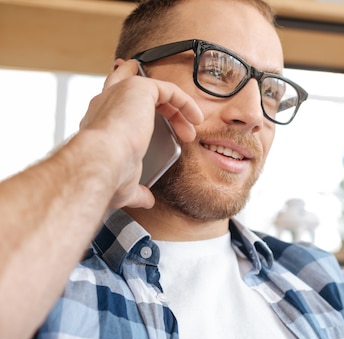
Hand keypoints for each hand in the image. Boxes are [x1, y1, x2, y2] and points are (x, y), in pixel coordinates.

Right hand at [77, 59, 202, 208]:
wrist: (100, 163)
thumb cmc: (106, 175)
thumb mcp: (124, 186)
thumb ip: (136, 191)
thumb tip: (146, 201)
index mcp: (97, 122)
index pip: (111, 103)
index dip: (128, 100)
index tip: (147, 105)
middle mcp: (105, 102)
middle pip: (127, 81)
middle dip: (154, 94)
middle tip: (176, 116)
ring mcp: (121, 92)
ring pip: (154, 89)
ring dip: (177, 108)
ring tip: (192, 128)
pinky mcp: (139, 88)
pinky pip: (168, 89)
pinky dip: (185, 102)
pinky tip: (196, 118)